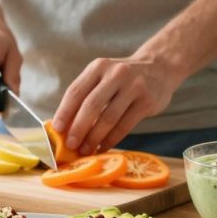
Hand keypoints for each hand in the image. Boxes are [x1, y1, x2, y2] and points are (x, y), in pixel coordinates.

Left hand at [52, 56, 178, 155]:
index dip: (64, 112)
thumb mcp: (104, 76)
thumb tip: (64, 126)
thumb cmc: (123, 79)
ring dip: (94, 138)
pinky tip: (103, 147)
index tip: (56, 129)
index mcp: (99, 67)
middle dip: (78, 128)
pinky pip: (125, 125)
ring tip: (86, 150)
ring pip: (108, 118)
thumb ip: (86, 95)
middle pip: (91, 105)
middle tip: (70, 145)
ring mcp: (134, 87)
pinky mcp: (147, 101)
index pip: (76, 91)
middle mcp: (116, 74)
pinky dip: (111, 140)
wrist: (160, 68)